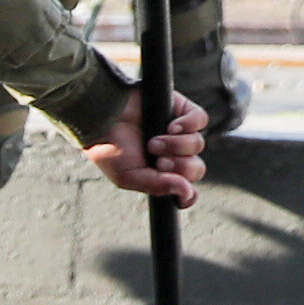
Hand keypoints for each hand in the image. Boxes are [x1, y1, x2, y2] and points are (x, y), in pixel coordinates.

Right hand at [83, 94, 207, 203]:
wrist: (103, 117)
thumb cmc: (110, 148)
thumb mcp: (128, 176)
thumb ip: (157, 186)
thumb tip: (186, 192)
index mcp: (160, 174)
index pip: (186, 189)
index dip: (188, 194)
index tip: (183, 194)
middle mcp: (173, 154)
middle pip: (196, 168)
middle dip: (179, 167)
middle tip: (159, 161)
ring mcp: (180, 133)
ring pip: (197, 145)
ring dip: (177, 146)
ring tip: (153, 141)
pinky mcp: (183, 111)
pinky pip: (200, 120)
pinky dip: (188, 125)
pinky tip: (171, 126)